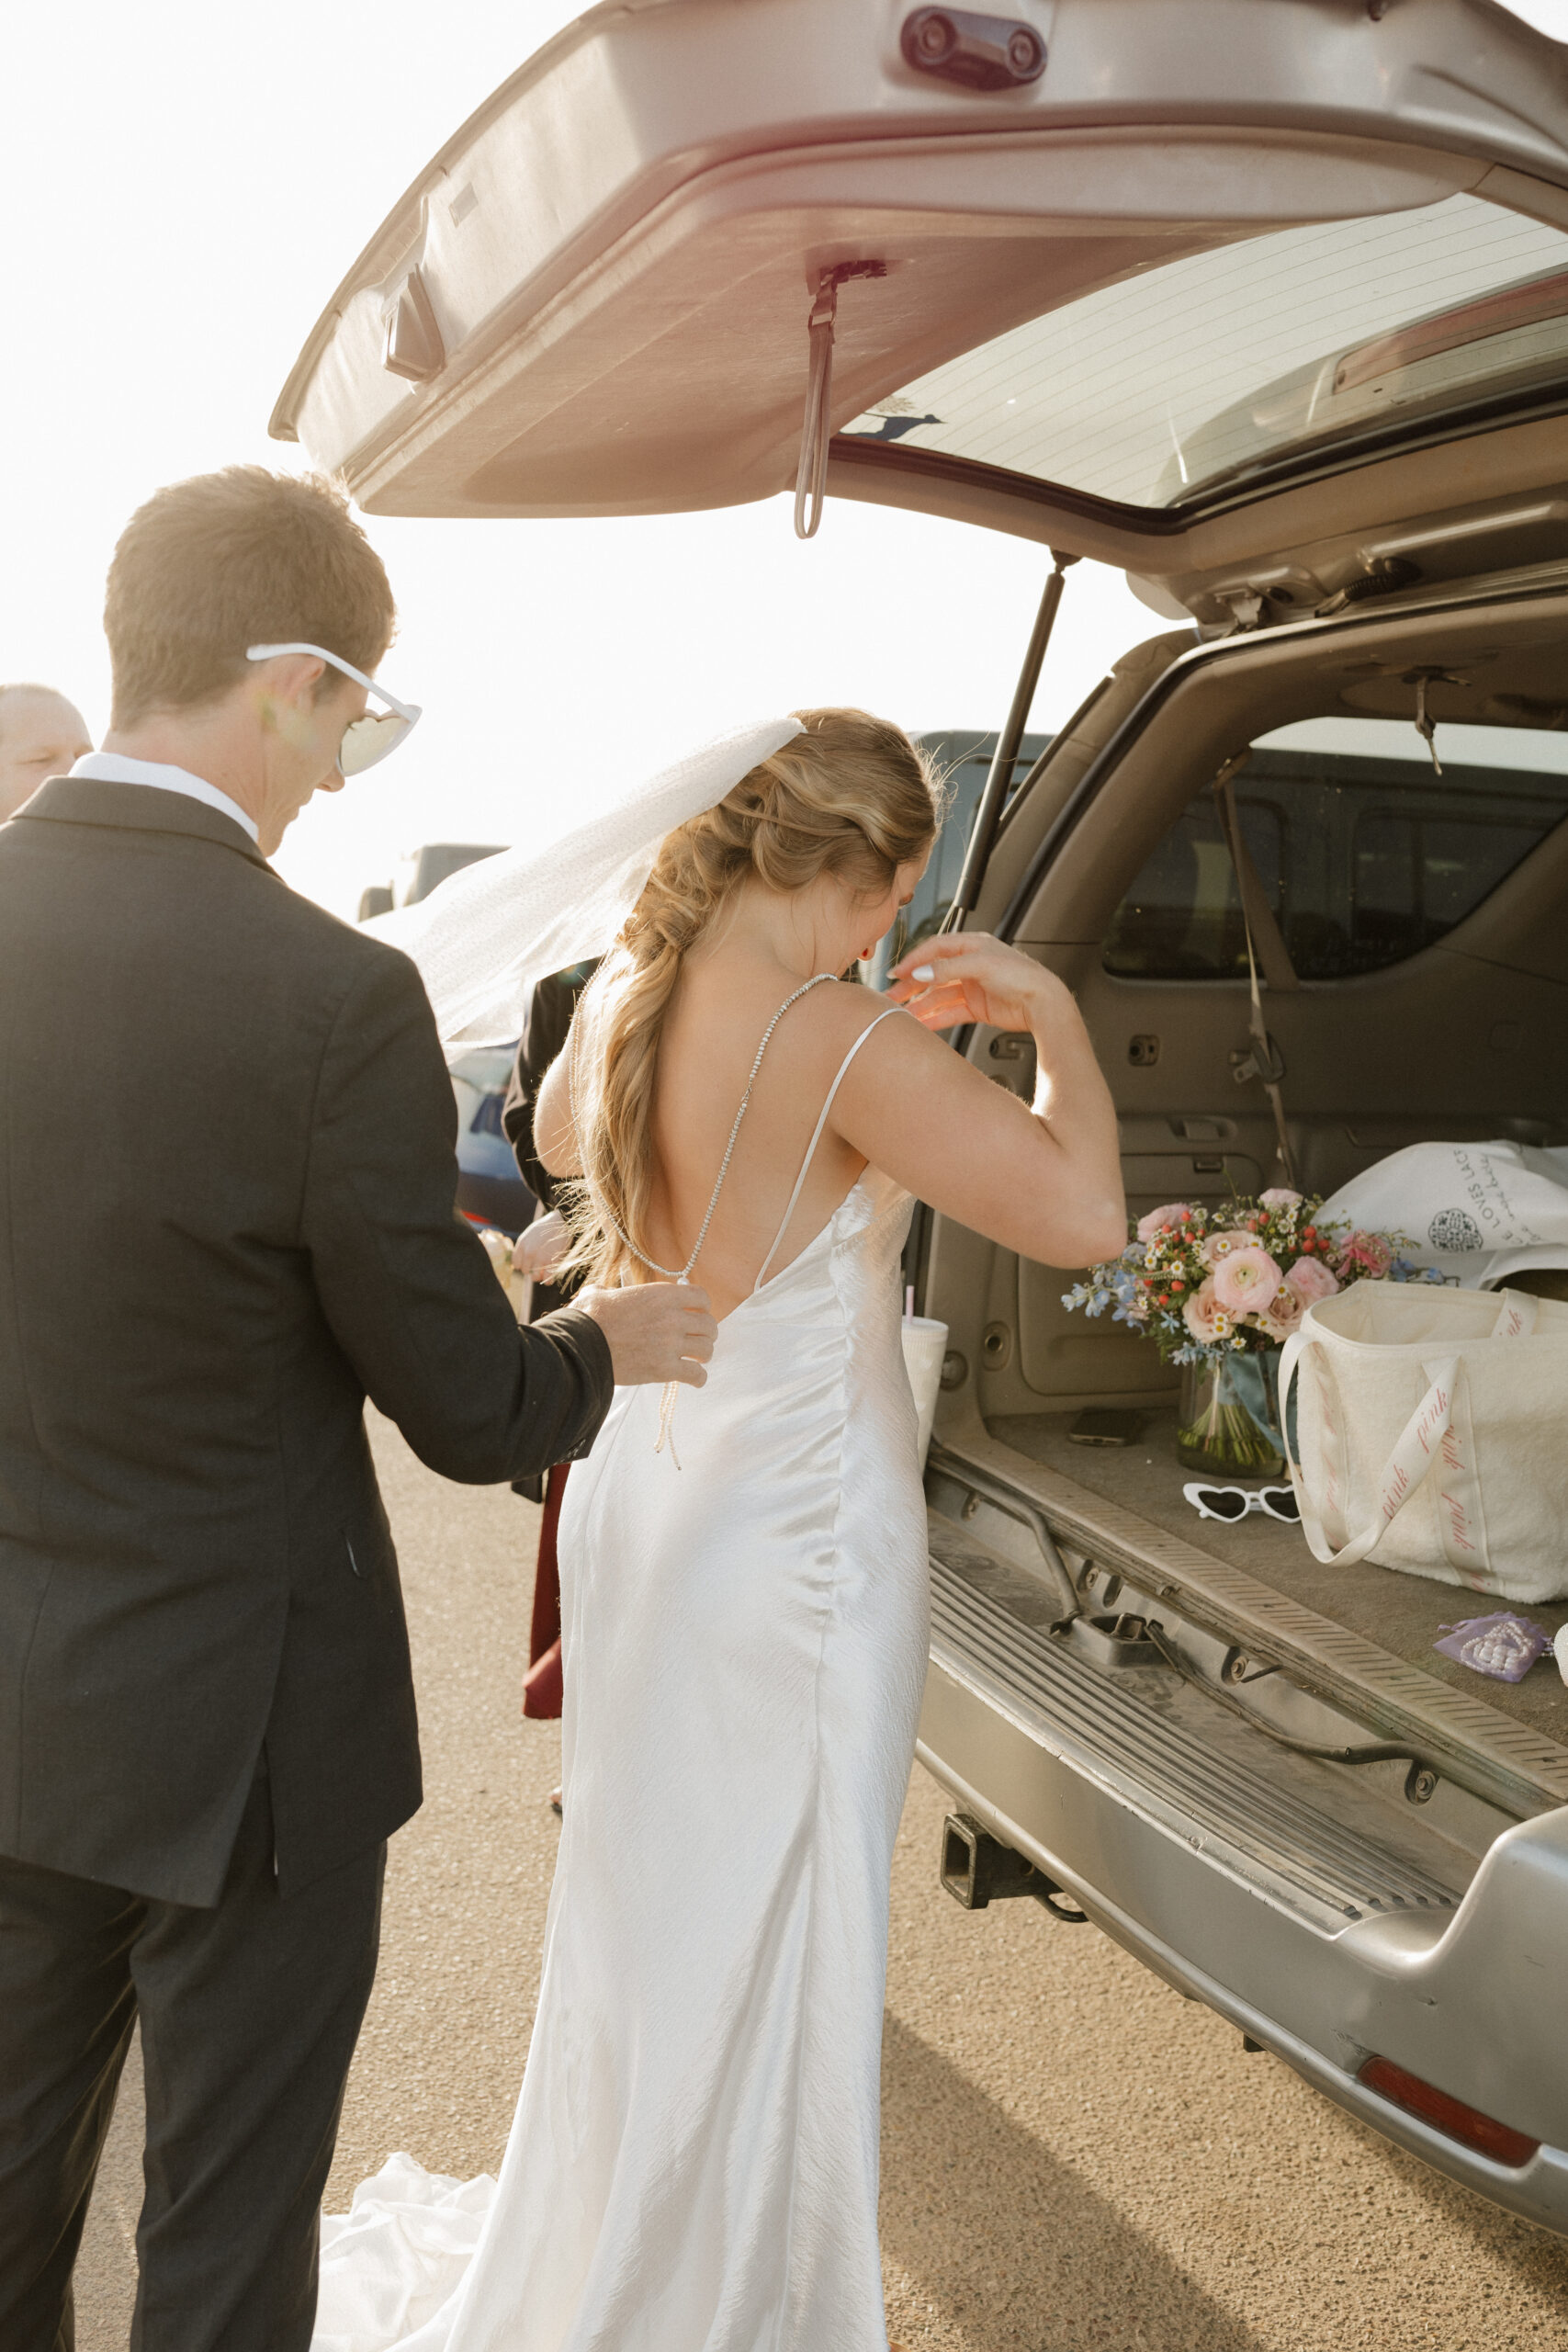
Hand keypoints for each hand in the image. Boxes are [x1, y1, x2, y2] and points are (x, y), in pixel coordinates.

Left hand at [514, 1209, 568, 1282]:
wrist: (561, 1222)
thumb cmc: (547, 1227)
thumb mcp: (530, 1233)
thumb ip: (524, 1246)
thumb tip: (523, 1260)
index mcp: (522, 1244)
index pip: (516, 1263)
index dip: (523, 1264)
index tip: (529, 1263)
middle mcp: (528, 1253)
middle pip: (525, 1271)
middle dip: (532, 1269)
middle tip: (539, 1265)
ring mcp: (540, 1259)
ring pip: (535, 1277)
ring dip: (539, 1276)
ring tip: (545, 1271)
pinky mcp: (551, 1262)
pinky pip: (547, 1279)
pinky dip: (548, 1280)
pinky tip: (550, 1275)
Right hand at [576, 1281, 717, 1387]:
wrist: (580, 1347)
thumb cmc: (587, 1320)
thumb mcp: (598, 1295)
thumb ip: (608, 1291)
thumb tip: (600, 1292)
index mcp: (661, 1295)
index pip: (701, 1297)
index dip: (702, 1306)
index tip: (698, 1313)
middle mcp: (672, 1317)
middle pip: (709, 1324)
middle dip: (706, 1333)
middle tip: (698, 1339)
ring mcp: (670, 1344)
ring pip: (706, 1349)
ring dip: (703, 1355)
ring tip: (696, 1359)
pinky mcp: (665, 1369)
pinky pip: (696, 1375)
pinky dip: (698, 1378)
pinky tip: (694, 1379)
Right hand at [888, 931, 1063, 1033]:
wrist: (1044, 1004)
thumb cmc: (1023, 976)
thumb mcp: (982, 965)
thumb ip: (948, 968)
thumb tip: (920, 973)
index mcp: (972, 945)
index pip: (935, 949)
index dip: (914, 960)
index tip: (897, 973)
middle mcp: (971, 965)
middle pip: (933, 973)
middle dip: (911, 985)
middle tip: (892, 997)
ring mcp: (973, 987)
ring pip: (939, 995)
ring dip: (920, 1005)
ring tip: (902, 1015)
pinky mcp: (977, 1007)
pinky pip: (950, 1012)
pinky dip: (935, 1019)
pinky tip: (922, 1025)